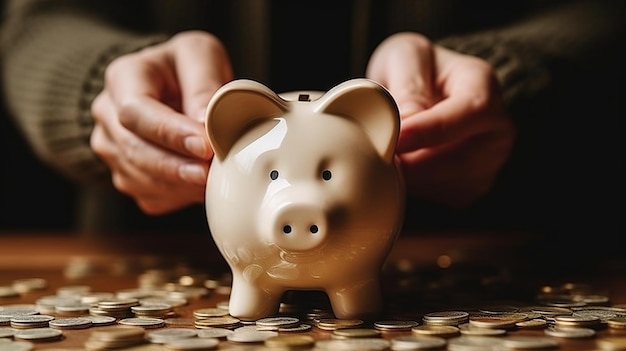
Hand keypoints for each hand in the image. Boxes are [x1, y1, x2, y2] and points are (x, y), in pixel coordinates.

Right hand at [90, 31, 232, 213]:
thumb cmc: (185, 68)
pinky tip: (199, 187)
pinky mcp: (126, 174)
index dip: (170, 133)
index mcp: (123, 77)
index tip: (204, 146)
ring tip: (212, 182)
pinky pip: (148, 196)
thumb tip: (206, 123)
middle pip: (134, 149)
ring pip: (139, 178)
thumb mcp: (199, 56)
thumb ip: (204, 84)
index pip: (136, 111)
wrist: (167, 86)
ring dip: (178, 185)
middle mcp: (107, 113)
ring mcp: (111, 147)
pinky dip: (176, 196)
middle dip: (176, 166)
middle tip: (210, 173)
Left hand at [367, 32, 515, 207]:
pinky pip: (440, 199)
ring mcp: (489, 162)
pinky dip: (414, 190)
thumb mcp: (407, 56)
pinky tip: (399, 170)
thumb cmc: (417, 70)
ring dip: (409, 178)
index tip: (396, 139)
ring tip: (381, 160)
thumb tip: (407, 121)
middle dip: (412, 163)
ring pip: (447, 184)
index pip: (471, 111)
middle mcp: (497, 127)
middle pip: (458, 158)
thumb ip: (407, 82)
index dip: (431, 130)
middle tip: (374, 158)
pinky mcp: (472, 188)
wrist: (430, 90)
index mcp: (483, 84)